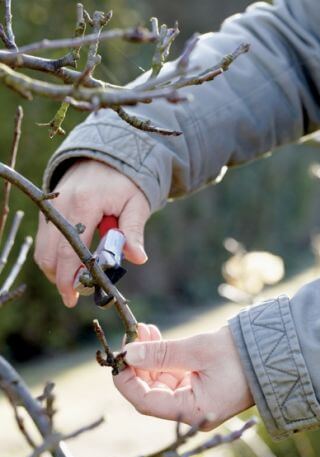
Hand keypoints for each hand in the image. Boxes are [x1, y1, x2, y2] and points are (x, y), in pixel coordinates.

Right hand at [34, 160, 149, 306]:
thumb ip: (134, 231)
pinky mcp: (49, 210)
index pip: (69, 250)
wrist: (107, 156)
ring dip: (56, 270)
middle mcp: (60, 205)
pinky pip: (45, 241)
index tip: (72, 298)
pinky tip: (72, 264)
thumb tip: (138, 258)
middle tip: (76, 294)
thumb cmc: (126, 182)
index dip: (68, 278)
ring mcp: (51, 207)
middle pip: (49, 254)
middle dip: (60, 279)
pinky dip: (54, 257)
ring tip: (76, 280)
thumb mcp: (136, 203)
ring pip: (43, 250)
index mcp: (84, 203)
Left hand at [114, 324, 253, 430]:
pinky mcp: (196, 384)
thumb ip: (161, 353)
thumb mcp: (197, 351)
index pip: (146, 403)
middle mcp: (189, 409)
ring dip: (148, 354)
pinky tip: (154, 334)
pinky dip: (161, 354)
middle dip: (137, 362)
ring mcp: (193, 397)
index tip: (117, 357)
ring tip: (144, 328)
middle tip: (132, 334)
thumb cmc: (238, 354)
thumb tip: (129, 353)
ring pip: (158, 379)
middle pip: (150, 390)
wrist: (271, 351)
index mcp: (191, 411)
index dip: (126, 380)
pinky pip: (170, 372)